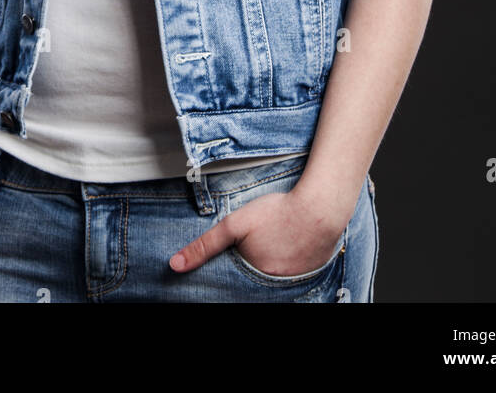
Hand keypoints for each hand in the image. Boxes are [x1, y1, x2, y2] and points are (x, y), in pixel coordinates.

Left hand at [169, 184, 348, 276]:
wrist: (321, 207)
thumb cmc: (278, 212)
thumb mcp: (235, 224)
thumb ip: (205, 245)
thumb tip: (175, 265)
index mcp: (252, 278)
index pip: (231, 285)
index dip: (228, 273)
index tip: (232, 258)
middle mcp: (272, 288)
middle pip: (250, 283)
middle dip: (245, 271)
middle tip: (254, 247)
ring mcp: (292, 284)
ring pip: (270, 280)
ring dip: (266, 267)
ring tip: (269, 247)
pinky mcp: (308, 276)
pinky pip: (290, 277)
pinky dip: (284, 265)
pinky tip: (285, 248)